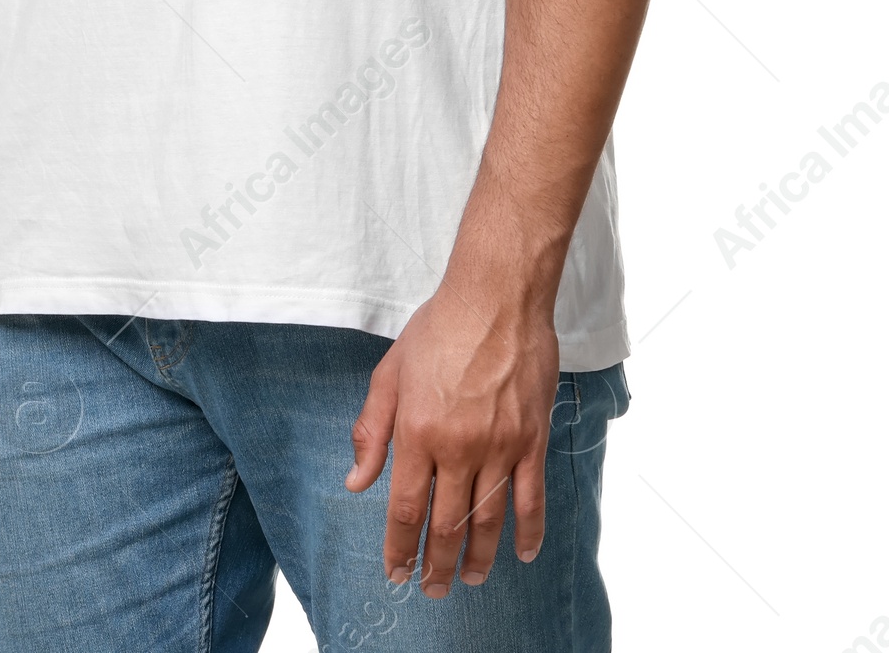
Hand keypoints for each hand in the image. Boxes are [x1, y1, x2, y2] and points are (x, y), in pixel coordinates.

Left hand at [344, 279, 560, 595]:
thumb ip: (372, 430)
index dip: (400, 548)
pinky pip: (531, 498)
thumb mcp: (390, 373)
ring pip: (488, 520)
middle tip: (432, 590)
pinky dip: (527, 532)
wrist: (497, 297)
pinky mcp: (532, 439)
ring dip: (478, 558)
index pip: (405, 509)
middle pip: (446, 524)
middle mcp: (457, 447)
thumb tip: (357, 481)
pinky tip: (521, 553)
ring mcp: (499, 446)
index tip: (396, 573)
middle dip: (437, 565)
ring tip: (470, 579)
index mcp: (417, 432)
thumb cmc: (440, 328)